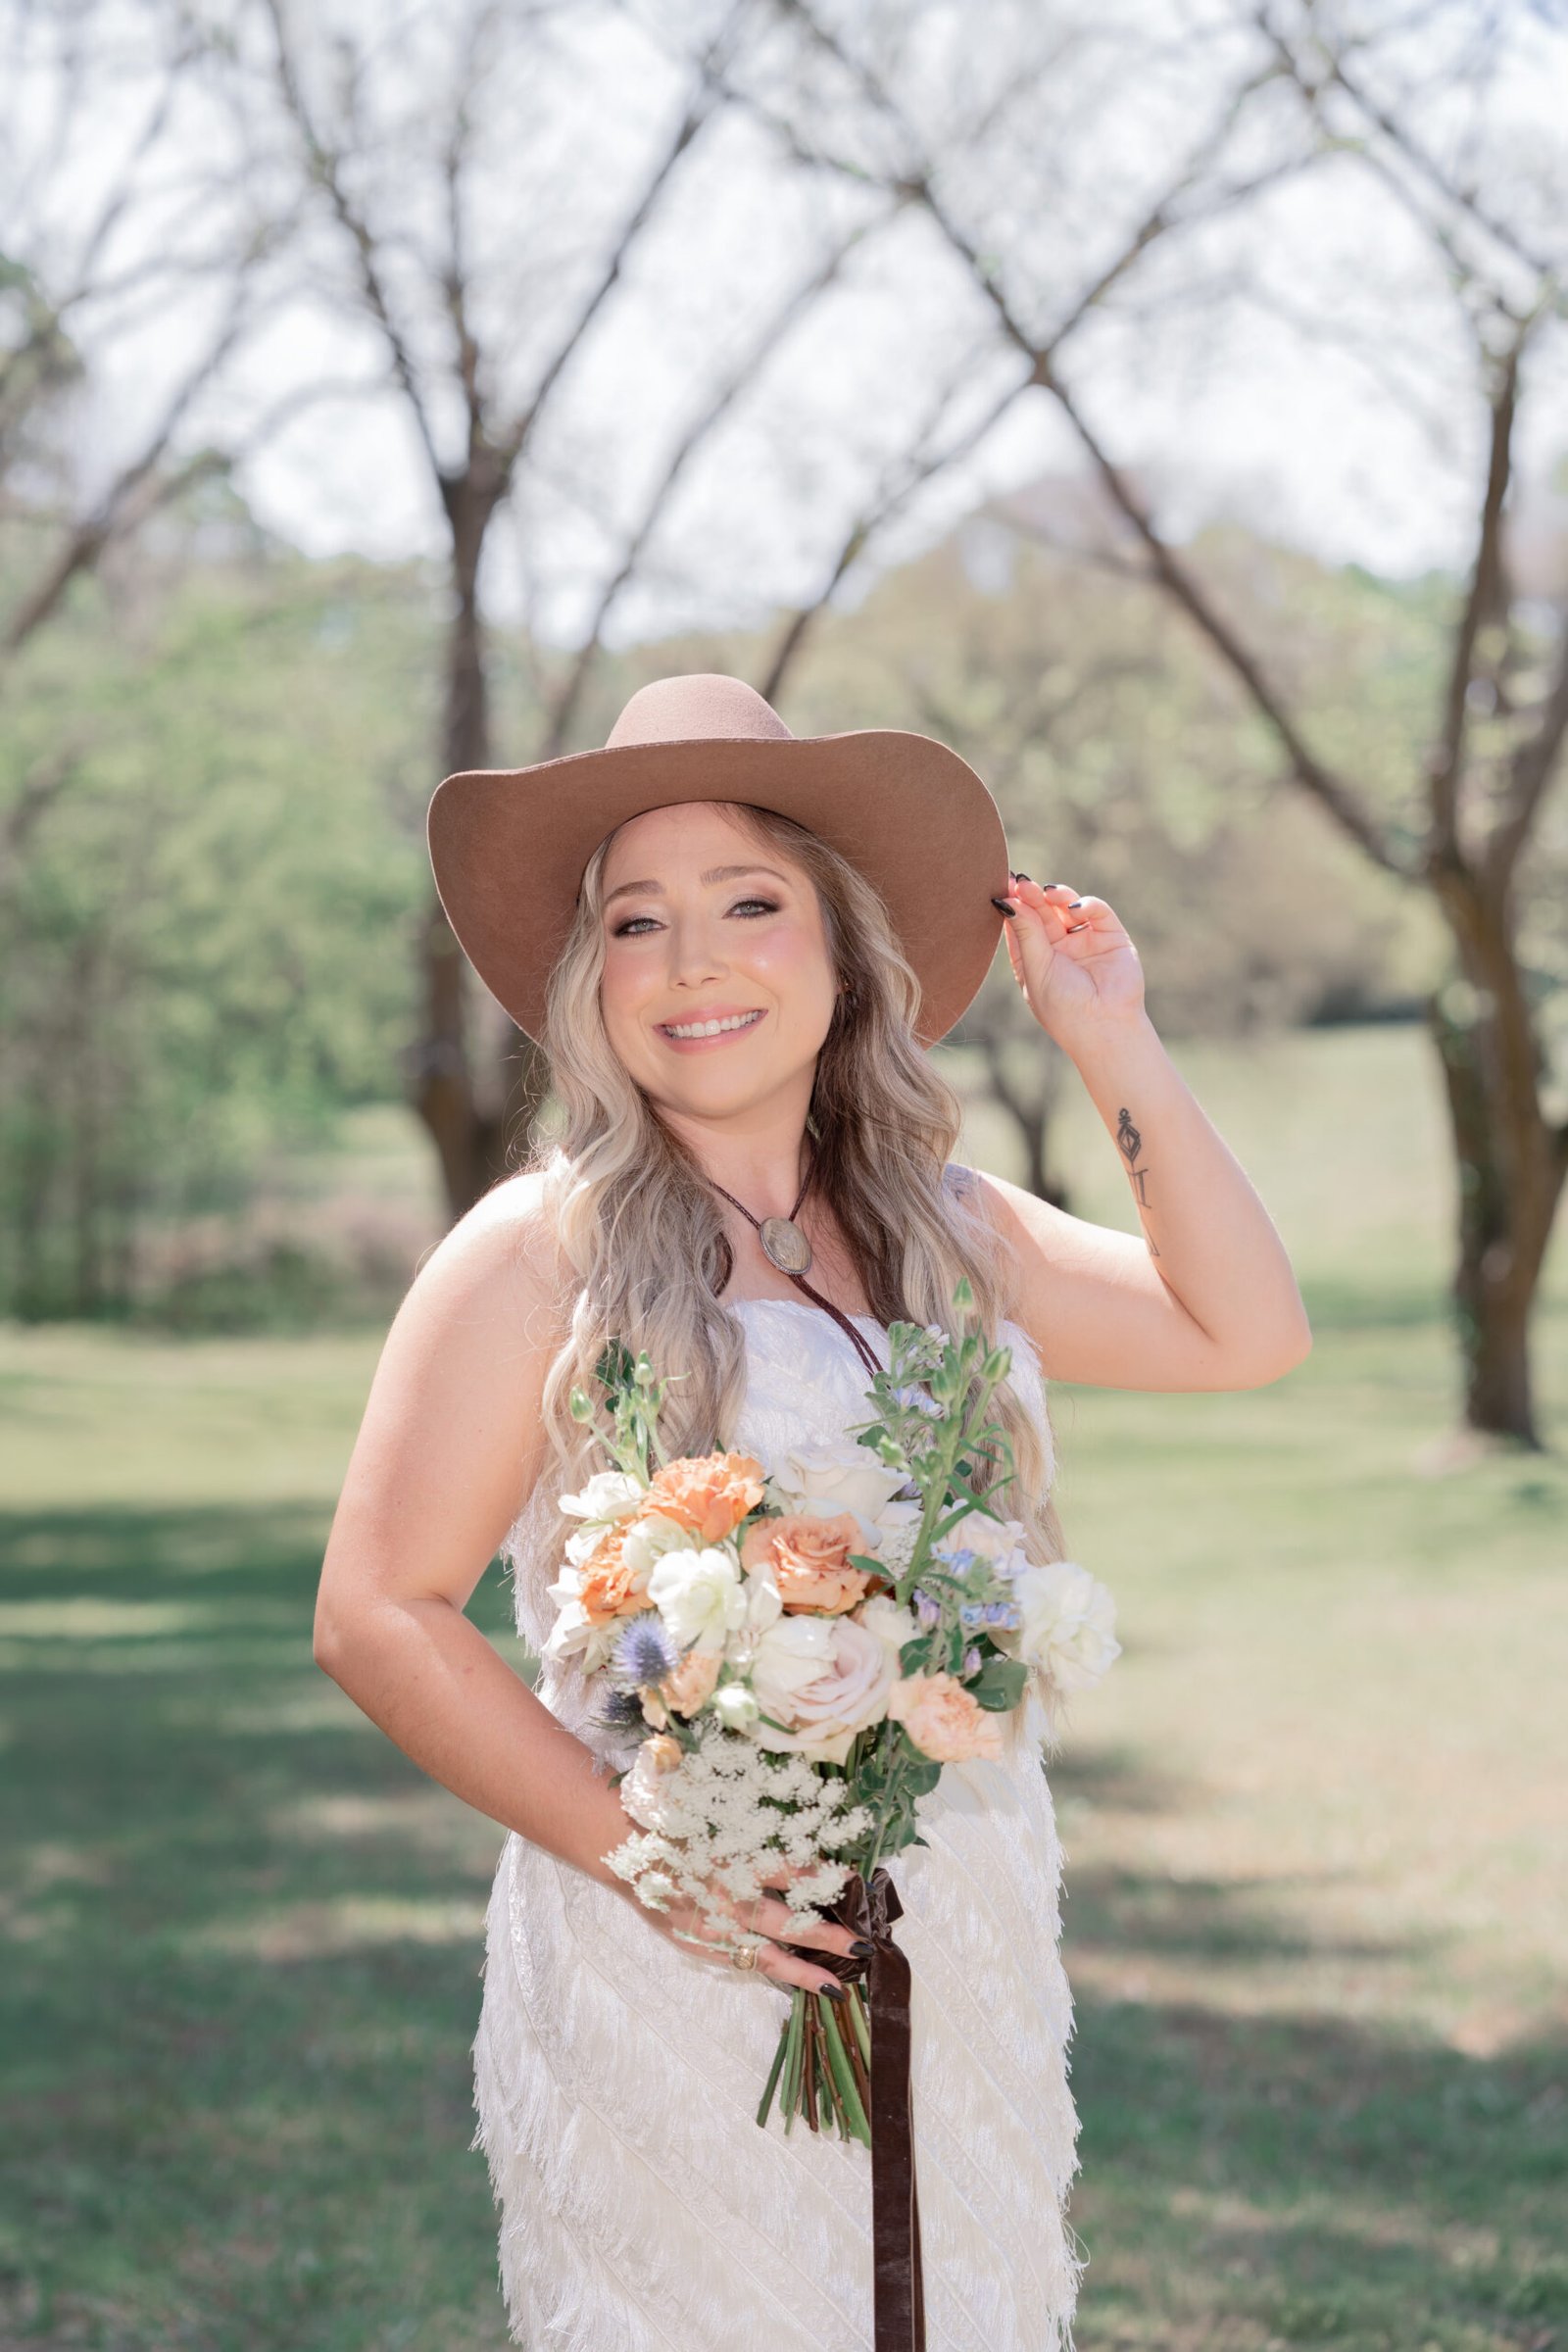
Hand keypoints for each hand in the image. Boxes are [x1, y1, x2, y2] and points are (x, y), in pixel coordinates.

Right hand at [630, 1849, 865, 1998]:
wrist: (627, 1852)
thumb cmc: (679, 1826)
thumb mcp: (724, 1821)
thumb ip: (762, 1839)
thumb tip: (806, 1850)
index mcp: (733, 1862)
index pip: (787, 1872)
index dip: (821, 1877)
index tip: (853, 1882)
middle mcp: (725, 1899)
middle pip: (784, 1922)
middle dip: (825, 1936)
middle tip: (861, 1946)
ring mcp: (711, 1928)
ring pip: (764, 1957)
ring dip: (801, 1971)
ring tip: (835, 1985)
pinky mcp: (697, 1944)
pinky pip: (738, 1962)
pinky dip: (768, 1971)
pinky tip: (792, 1979)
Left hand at [996, 873, 1146, 1053]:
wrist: (1104, 1028)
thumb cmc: (1063, 1007)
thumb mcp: (1036, 969)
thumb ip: (1025, 932)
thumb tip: (1006, 898)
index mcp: (1035, 960)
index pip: (1021, 926)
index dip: (1013, 906)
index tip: (1004, 887)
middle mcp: (1059, 949)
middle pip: (1042, 913)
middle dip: (1032, 897)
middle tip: (1022, 882)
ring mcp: (1085, 941)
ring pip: (1067, 908)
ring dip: (1056, 896)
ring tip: (1046, 892)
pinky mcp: (1111, 937)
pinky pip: (1097, 912)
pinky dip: (1086, 905)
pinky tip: (1074, 909)